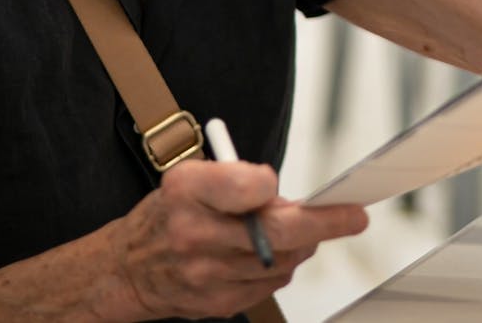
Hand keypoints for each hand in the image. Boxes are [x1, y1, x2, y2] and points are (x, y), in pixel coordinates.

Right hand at [107, 159, 367, 319]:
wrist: (127, 268)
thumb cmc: (170, 213)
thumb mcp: (193, 177)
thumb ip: (241, 181)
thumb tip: (294, 199)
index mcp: (188, 190)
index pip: (250, 186)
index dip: (270, 186)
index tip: (281, 186)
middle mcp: (194, 233)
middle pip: (279, 230)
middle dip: (326, 222)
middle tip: (354, 216)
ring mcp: (206, 273)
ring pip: (283, 260)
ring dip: (301, 244)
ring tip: (293, 231)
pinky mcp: (217, 303)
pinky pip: (271, 285)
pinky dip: (280, 268)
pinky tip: (268, 256)